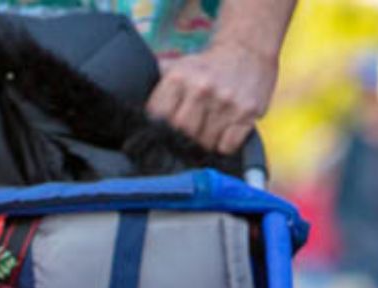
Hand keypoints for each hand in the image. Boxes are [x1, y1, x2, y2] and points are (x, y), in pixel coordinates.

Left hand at [146, 39, 278, 156]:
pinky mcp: (247, 112)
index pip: (158, 117)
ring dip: (203, 144)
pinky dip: (222, 145)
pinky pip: (227, 146)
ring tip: (205, 131)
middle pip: (181, 133)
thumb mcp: (177, 67)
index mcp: (179, 77)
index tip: (164, 131)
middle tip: (186, 135)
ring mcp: (226, 101)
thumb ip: (156, 87)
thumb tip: (130, 111)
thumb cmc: (205, 67)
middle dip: (182, 139)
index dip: (159, 129)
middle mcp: (202, 88)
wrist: (246, 52)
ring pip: (204, 143)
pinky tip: (222, 132)